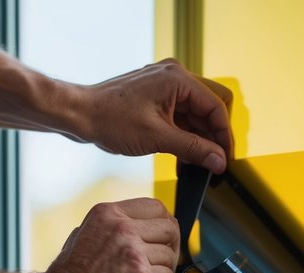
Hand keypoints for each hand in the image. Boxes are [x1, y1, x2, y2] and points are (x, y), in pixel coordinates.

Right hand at [44, 198, 179, 272]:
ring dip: (162, 269)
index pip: (155, 207)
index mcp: (108, 213)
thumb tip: (141, 226)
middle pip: (169, 228)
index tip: (161, 238)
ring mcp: (132, 250)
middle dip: (170, 246)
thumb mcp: (85, 233)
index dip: (164, 223)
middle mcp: (122, 227)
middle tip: (159, 261)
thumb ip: (112, 227)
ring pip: (170, 255)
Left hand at [83, 59, 232, 173]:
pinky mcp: (156, 98)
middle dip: (215, 136)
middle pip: (212, 106)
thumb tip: (219, 161)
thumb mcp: (158, 138)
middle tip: (214, 162)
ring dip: (200, 139)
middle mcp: (174, 77)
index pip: (217, 107)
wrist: (80, 115)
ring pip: (197, 114)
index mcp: (178, 79)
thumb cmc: (110, 120)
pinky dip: (185, 136)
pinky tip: (184, 158)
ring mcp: (165, 86)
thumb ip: (193, 149)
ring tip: (198, 165)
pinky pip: (181, 116)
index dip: (224, 137)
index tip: (224, 161)